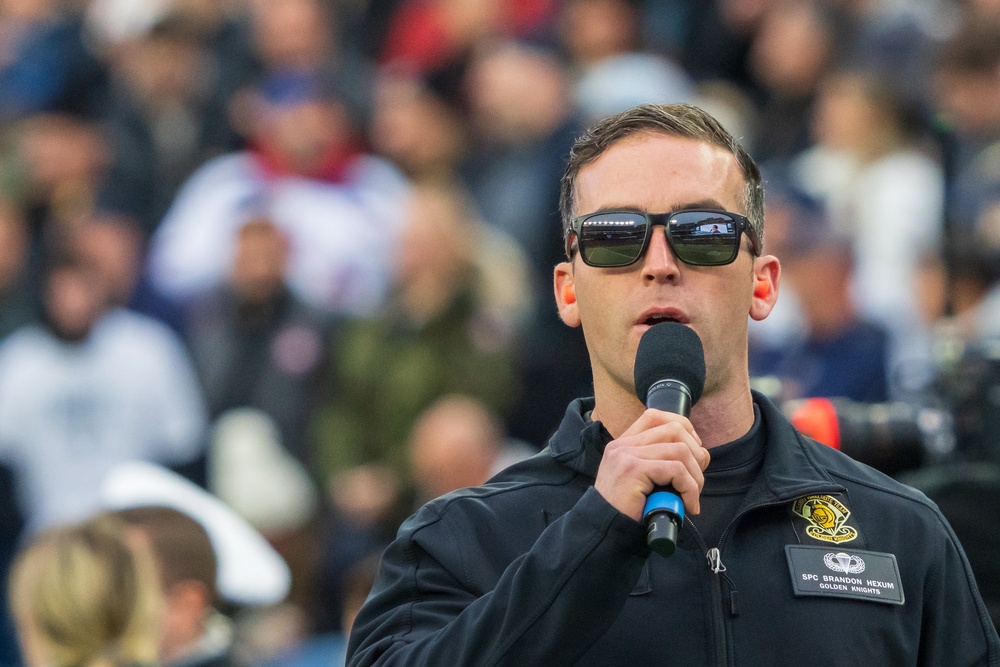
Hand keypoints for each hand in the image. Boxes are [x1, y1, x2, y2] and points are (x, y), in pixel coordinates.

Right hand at [594, 409, 709, 522]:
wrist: (604, 530)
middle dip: (697, 454)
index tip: (693, 453)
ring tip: (691, 497)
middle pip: (674, 429)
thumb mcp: (640, 479)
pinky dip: (689, 488)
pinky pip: (675, 470)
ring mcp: (626, 454)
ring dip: (695, 476)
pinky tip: (687, 504)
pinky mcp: (633, 469)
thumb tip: (697, 455)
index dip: (684, 429)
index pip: (656, 416)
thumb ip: (656, 462)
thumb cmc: (627, 510)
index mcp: (624, 443)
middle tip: (696, 480)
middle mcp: (623, 444)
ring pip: (680, 450)